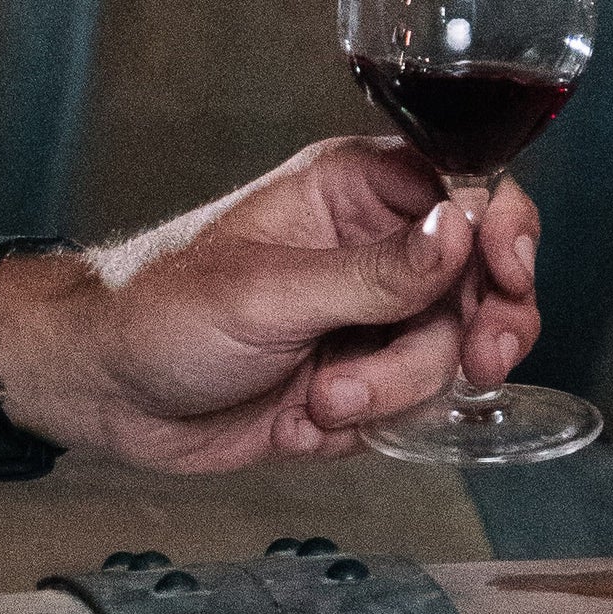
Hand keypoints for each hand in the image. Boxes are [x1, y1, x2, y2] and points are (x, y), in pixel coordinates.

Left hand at [0, 140, 542, 470]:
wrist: (104, 392)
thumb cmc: (160, 310)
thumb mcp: (270, 291)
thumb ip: (376, 271)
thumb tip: (464, 229)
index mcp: (353, 190)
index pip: (467, 188)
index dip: (505, 230)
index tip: (508, 276)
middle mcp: (373, 249)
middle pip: (482, 282)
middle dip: (472, 330)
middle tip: (472, 361)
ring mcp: (370, 320)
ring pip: (450, 355)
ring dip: (398, 389)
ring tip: (323, 399)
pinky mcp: (361, 384)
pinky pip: (415, 409)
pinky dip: (374, 424)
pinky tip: (308, 420)